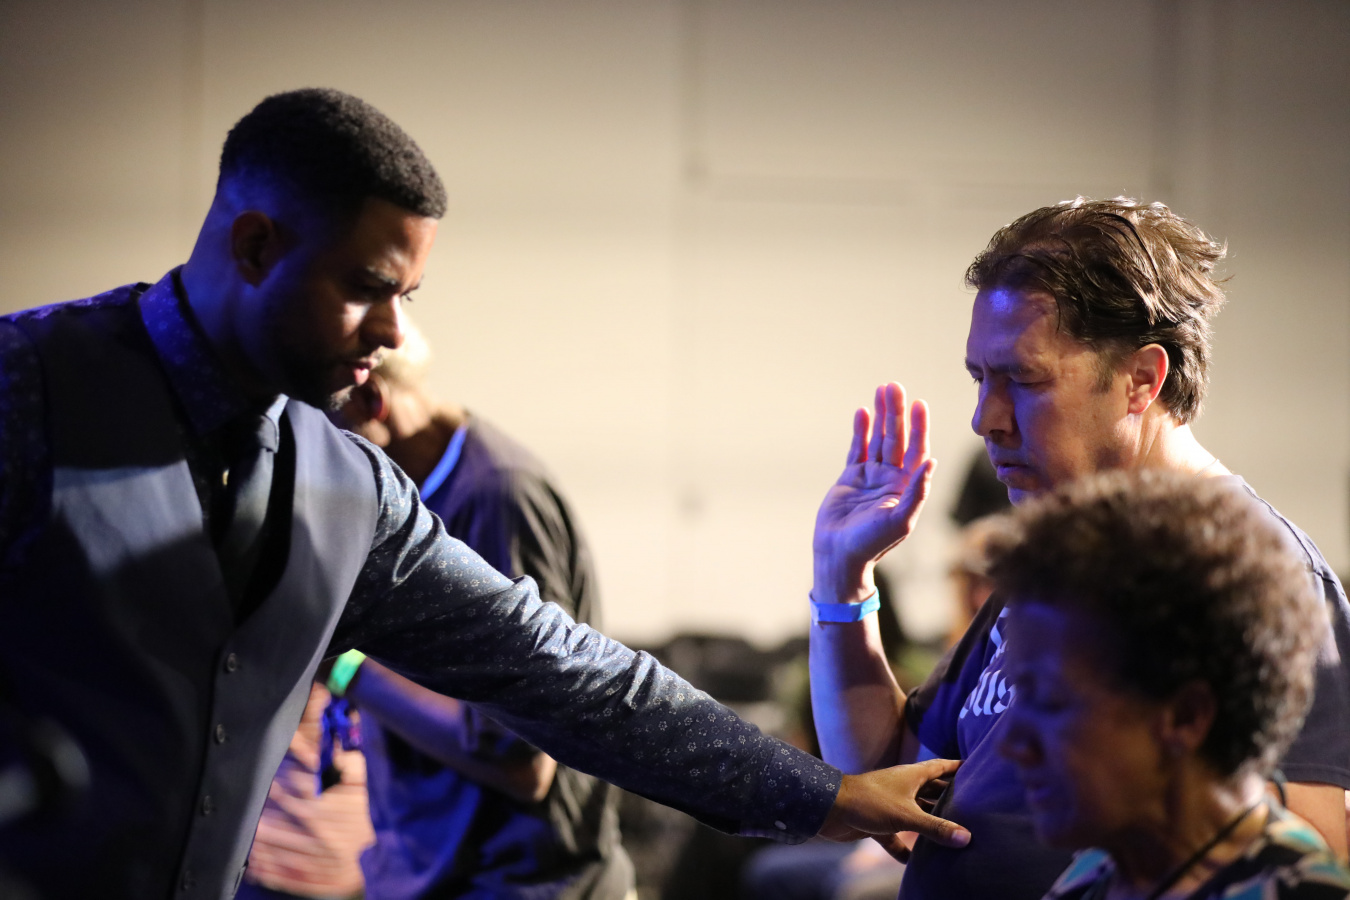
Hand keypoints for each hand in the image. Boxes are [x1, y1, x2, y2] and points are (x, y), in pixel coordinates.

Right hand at [812, 383, 934, 601]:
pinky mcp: (851, 477)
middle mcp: (892, 479)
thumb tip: (932, 463)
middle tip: (894, 387)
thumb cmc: (872, 542)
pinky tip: (862, 412)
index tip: (919, 404)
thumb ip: (917, 491)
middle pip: (897, 438)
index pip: (917, 450)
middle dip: (897, 413)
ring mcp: (871, 477)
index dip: (919, 427)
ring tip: (881, 391)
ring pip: (878, 439)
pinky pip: (858, 448)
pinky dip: (860, 431)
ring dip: (881, 416)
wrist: (839, 554)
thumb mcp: (900, 519)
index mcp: (907, 487)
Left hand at [818, 758, 968, 861]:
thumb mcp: (907, 815)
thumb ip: (936, 827)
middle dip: (949, 800)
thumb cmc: (869, 802)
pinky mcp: (877, 822)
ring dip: (928, 825)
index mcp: (912, 775)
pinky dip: (902, 847)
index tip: (976, 768)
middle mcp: (903, 787)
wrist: (830, 809)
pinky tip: (912, 861)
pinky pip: (894, 836)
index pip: (941, 767)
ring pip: (915, 815)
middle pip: (932, 792)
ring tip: (950, 837)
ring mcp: (890, 804)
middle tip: (972, 810)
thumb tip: (966, 837)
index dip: (958, 767)